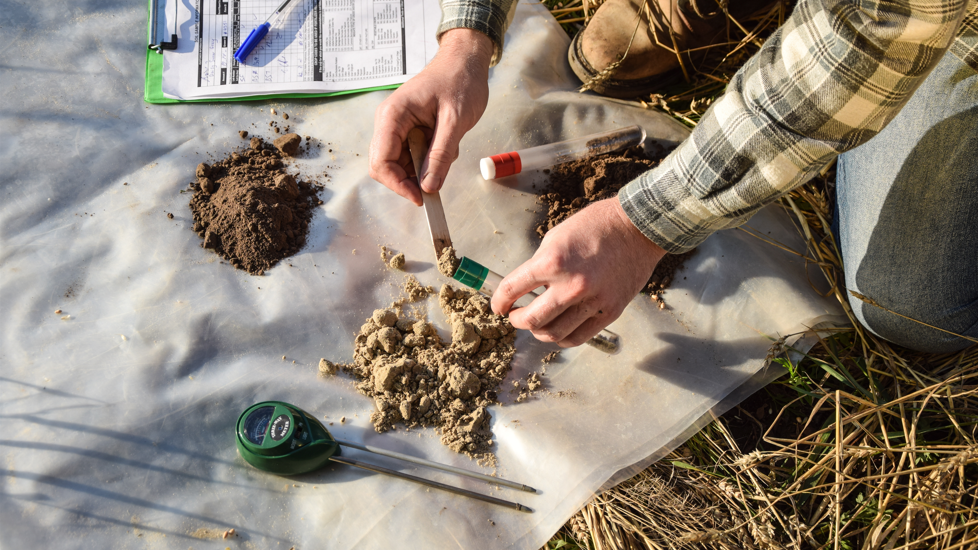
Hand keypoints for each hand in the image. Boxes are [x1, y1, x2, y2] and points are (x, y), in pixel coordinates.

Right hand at [368, 29, 493, 205]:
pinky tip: (445, 145)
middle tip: (436, 183)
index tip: (420, 197)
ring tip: (446, 151)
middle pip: (386, 166)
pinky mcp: (409, 130)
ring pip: (400, 164)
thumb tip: (429, 186)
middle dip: (410, 179)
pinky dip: (429, 159)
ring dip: (423, 168)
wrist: (465, 61)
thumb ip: (441, 155)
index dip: (398, 184)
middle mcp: (389, 122)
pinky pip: (413, 156)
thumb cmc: (460, 80)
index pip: (381, 162)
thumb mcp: (455, 121)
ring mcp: (397, 127)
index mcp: (393, 115)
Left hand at [491, 198, 665, 346]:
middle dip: (516, 320)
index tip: (498, 305)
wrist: (638, 228)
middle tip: (515, 316)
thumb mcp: (557, 237)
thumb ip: (540, 265)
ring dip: (538, 331)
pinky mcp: (610, 312)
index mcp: (552, 262)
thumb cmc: (596, 226)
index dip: (499, 301)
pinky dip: (562, 338)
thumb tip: (527, 288)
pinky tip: (558, 330)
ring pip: (553, 334)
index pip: (512, 290)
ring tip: (537, 324)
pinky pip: (578, 337)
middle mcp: (570, 285)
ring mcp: (592, 302)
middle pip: (530, 320)